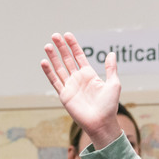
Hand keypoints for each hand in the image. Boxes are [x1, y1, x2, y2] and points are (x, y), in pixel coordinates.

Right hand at [40, 32, 123, 148]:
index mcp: (90, 75)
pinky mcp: (64, 95)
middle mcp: (78, 79)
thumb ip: (111, 69)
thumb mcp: (113, 84)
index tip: (67, 35)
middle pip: (67, 59)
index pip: (79, 56)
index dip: (73, 46)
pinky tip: (44, 62)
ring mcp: (70, 86)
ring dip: (53, 57)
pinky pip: (55, 81)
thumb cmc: (109, 106)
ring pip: (59, 68)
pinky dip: (49, 72)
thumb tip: (111, 53)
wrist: (101, 123)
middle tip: (55, 35)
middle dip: (61, 47)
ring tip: (48, 45)